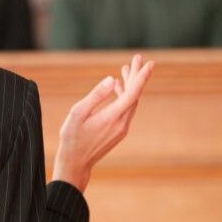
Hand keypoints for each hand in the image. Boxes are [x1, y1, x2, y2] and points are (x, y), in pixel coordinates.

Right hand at [51, 54, 153, 192]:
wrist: (75, 163)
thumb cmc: (72, 138)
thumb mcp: (78, 113)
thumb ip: (95, 96)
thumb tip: (111, 79)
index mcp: (113, 117)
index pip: (133, 93)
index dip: (141, 76)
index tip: (149, 63)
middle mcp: (122, 123)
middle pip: (135, 95)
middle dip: (136, 76)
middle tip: (137, 58)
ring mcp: (121, 128)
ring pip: (131, 102)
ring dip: (130, 85)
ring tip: (125, 69)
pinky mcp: (118, 131)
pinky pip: (126, 109)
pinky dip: (124, 96)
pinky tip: (116, 87)